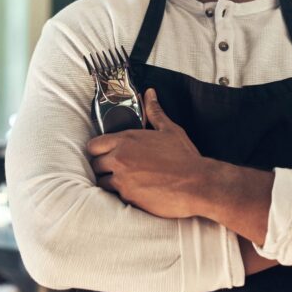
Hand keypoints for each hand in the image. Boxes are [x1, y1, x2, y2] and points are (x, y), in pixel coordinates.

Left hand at [87, 88, 207, 218]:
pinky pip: (115, 196)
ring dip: (111, 181)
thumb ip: (154, 112)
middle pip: (95, 164)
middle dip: (104, 166)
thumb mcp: (170, 130)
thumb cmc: (185, 157)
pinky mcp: (128, 197)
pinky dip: (123, 194)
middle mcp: (120, 158)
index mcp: (126, 140)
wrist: (198, 184)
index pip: (93, 145)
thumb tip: (150, 94)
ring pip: (102, 182)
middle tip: (117, 168)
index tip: (105, 153)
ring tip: (127, 181)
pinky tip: (136, 191)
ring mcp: (122, 179)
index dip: (98, 150)